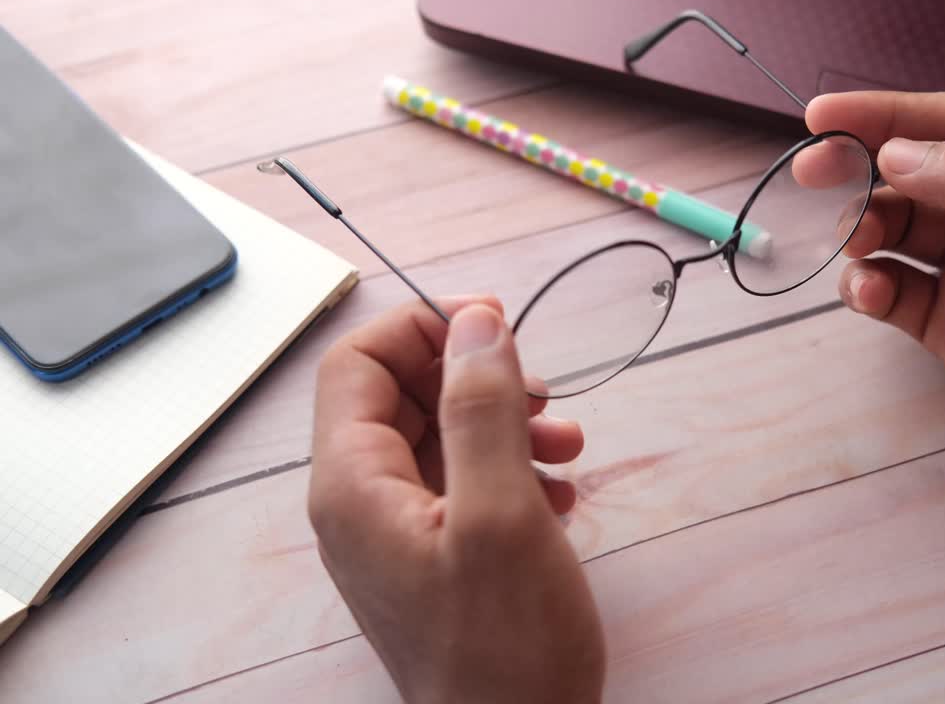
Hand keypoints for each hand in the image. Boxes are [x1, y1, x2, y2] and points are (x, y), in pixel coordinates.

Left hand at [308, 298, 605, 703]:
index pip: (356, 361)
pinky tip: (562, 493)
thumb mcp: (502, 514)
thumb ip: (483, 409)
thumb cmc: (506, 645)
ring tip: (569, 444)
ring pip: (439, 440)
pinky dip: (511, 471)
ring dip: (505, 424)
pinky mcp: (432, 559)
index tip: (496, 324)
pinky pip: (461, 485)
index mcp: (352, 485)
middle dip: (475, 379)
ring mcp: (395, 535)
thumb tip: (475, 322)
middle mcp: (360, 504)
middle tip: (544, 391)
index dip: (422, 327)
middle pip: (400, 396)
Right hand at [798, 91, 944, 503]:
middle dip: (861, 168)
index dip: (887, 114)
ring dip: (865, 230)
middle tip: (813, 172)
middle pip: (914, 172)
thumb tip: (898, 156)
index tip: (823, 114)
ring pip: (896, 228)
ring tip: (859, 246)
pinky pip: (892, 289)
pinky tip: (869, 292)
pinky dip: (869, 285)